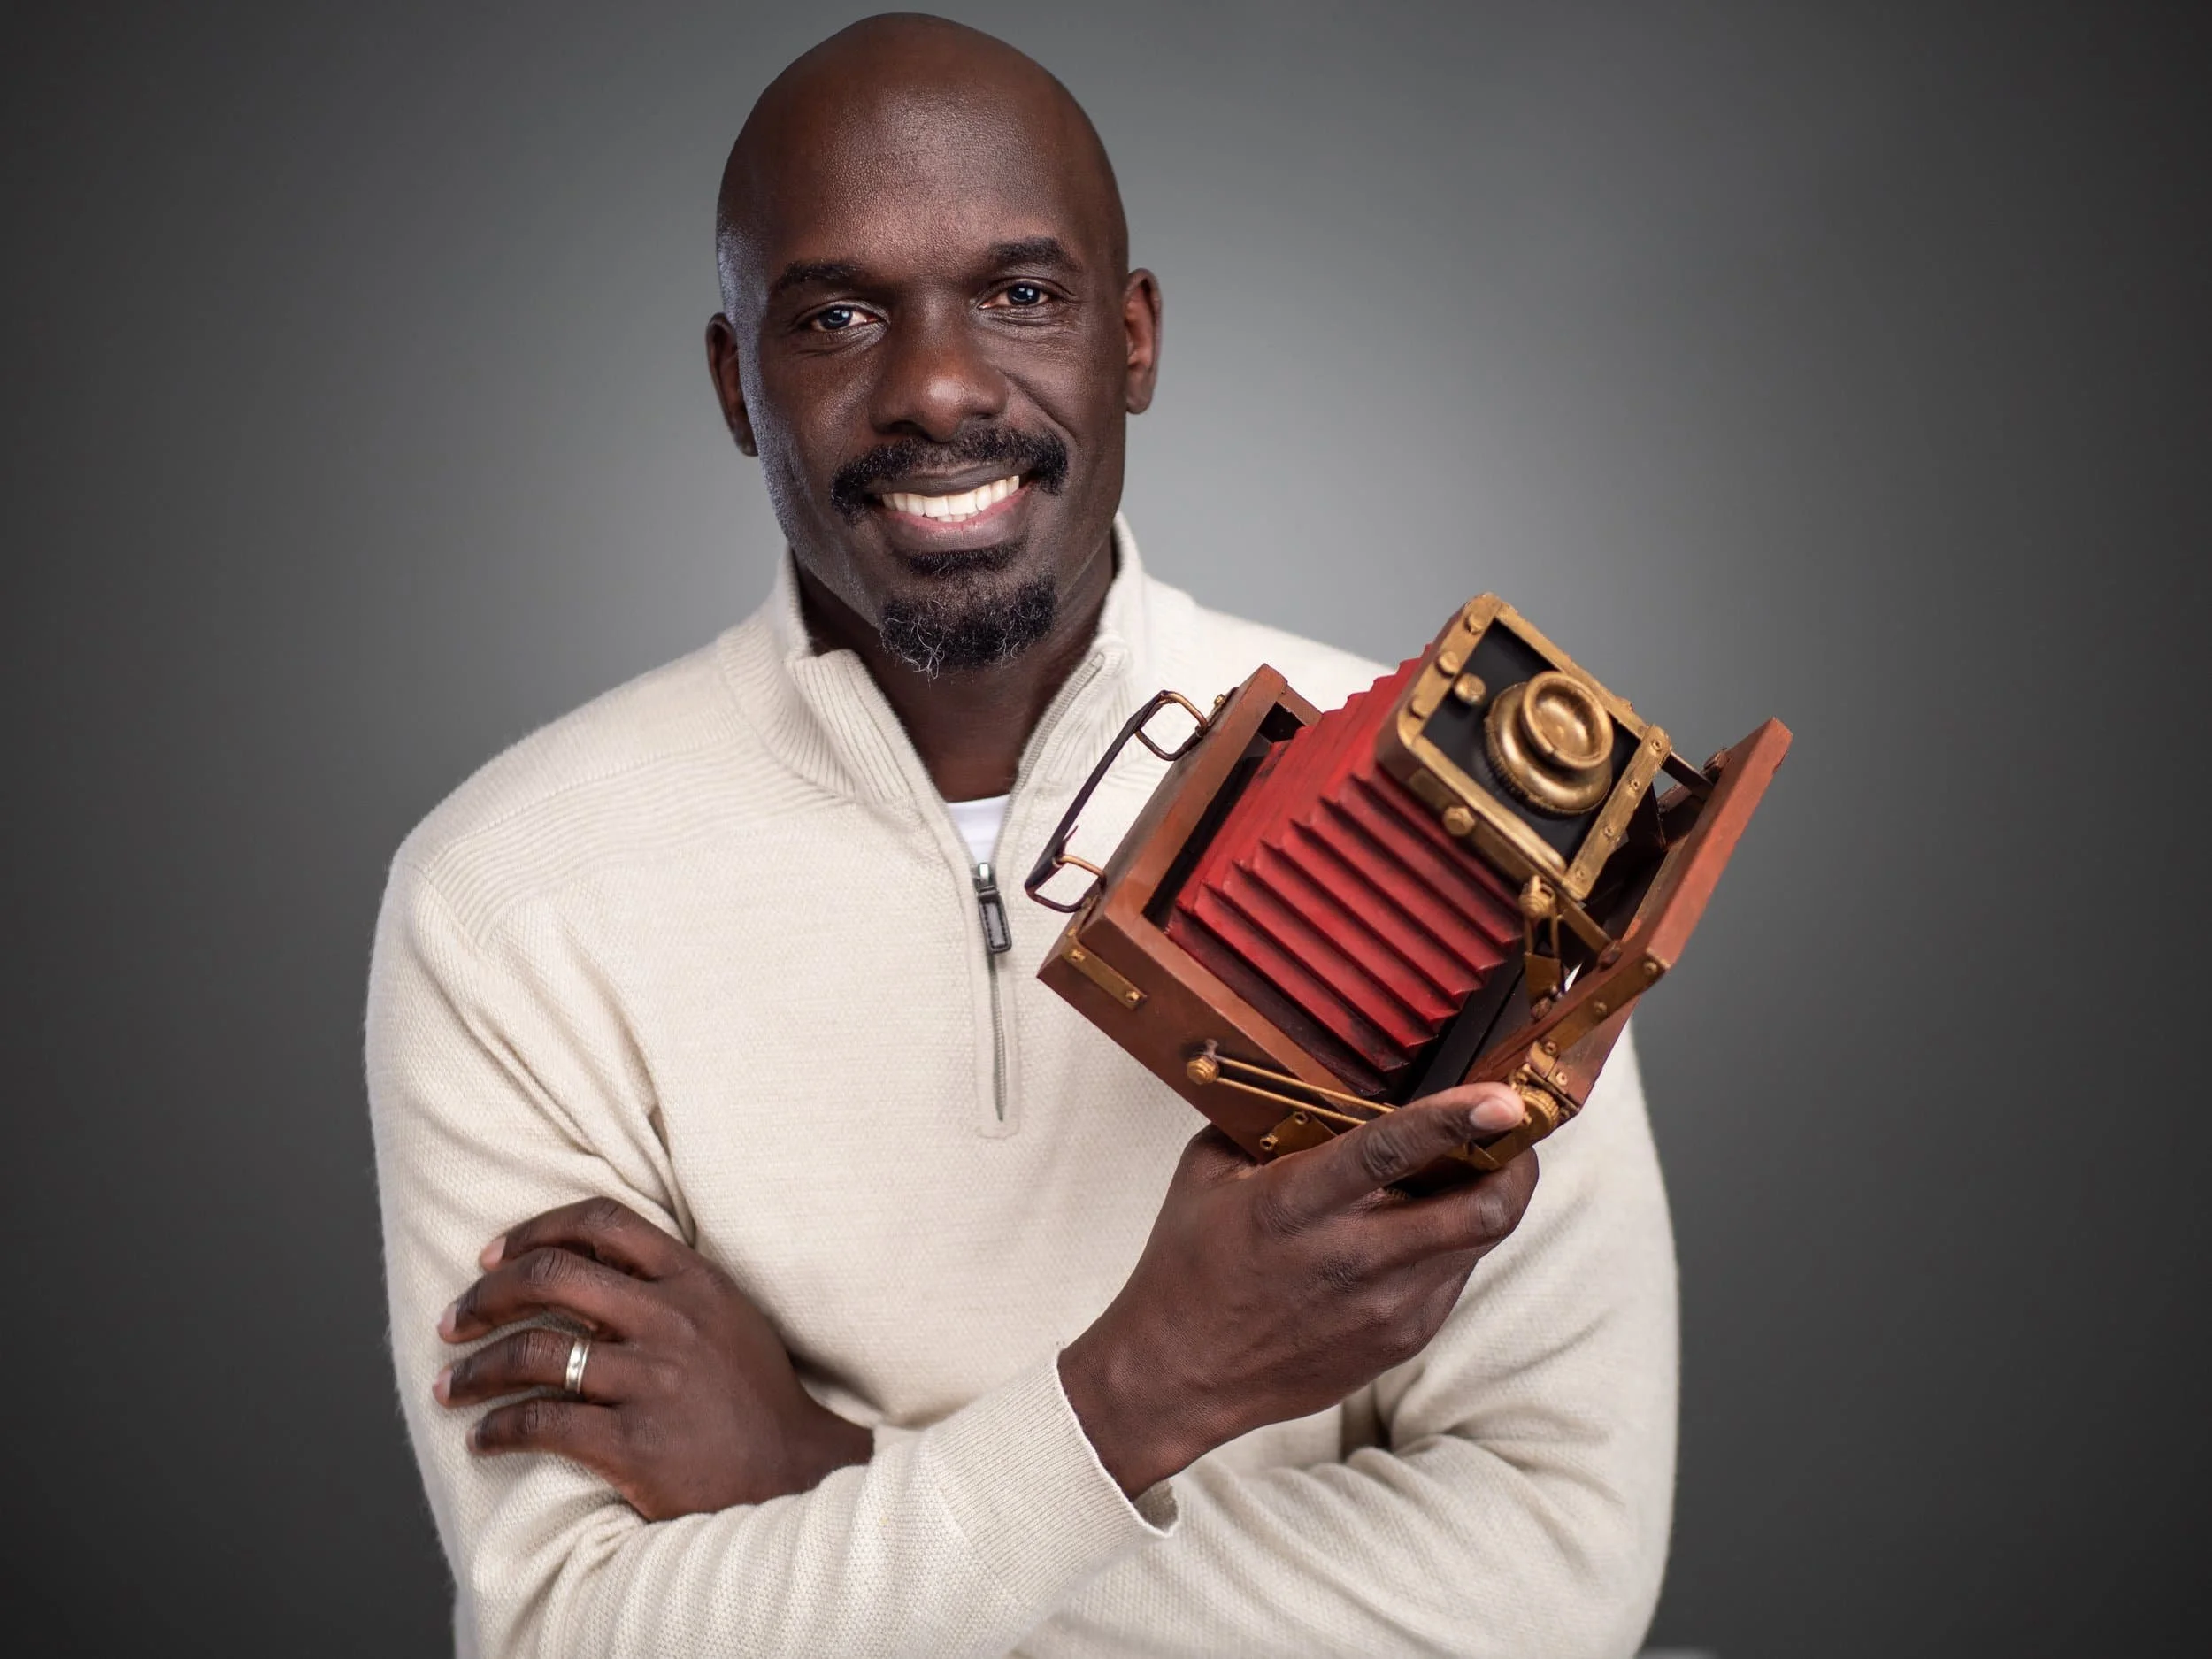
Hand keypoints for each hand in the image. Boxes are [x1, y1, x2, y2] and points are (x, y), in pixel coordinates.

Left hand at [433, 1198, 870, 1518]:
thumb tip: (588, 1265)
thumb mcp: (727, 1316)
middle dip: (486, 1296)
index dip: (534, 1231)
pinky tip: (484, 1437)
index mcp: (694, 1280)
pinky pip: (541, 1422)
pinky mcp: (634, 1443)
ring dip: (477, 1369)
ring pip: (534, 1351)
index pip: (602, 1221)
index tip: (492, 1258)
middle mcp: (670, 1319)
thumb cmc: (755, 1397)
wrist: (794, 1475)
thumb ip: (670, 1286)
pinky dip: (498, 1428)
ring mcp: (652, 1380)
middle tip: (454, 1321)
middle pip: (552, 1276)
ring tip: (451, 1386)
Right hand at [1059, 1084, 1538, 1495]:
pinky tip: (1424, 1225)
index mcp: (1297, 1204)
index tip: (1506, 1097)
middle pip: (1480, 1211)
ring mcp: (1386, 1308)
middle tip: (1513, 1131)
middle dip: (1518, 1163)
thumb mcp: (1211, 1171)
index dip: (1457, 1120)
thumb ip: (1270, 1121)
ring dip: (1492, 1198)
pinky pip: (1454, 1275)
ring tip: (1480, 1167)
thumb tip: (1321, 1076)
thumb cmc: (1190, 1263)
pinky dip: (1456, 1241)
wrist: (1180, 1375)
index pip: (1392, 1152)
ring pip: (1481, 1242)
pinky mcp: (1401, 1340)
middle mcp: (1352, 1259)